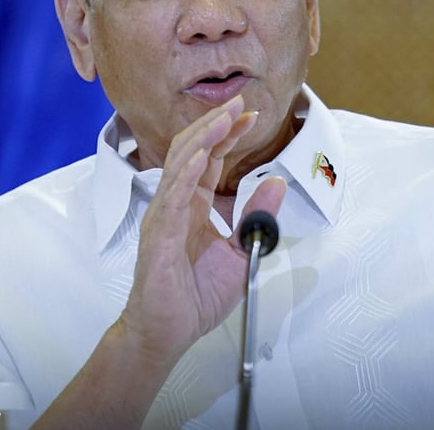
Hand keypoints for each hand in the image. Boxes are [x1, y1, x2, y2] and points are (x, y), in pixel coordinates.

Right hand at [118, 94, 286, 367]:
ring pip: (181, 165)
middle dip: (217, 125)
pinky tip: (202, 156)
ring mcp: (164, 215)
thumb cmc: (197, 294)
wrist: (169, 330)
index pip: (212, 158)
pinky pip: (171, 197)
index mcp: (196, 204)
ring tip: (224, 119)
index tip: (251, 115)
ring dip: (204, 139)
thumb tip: (276, 182)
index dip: (229, 134)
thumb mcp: (241, 250)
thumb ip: (256, 216)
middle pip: (195, 151)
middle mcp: (177, 203)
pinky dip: (186, 174)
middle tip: (240, 103)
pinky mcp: (157, 235)